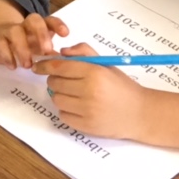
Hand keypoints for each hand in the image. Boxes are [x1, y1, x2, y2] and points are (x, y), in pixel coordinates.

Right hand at [0, 0, 68, 68]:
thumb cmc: (22, 44)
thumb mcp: (36, 48)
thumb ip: (49, 53)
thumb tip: (65, 62)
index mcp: (38, 26)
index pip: (49, 20)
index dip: (57, 25)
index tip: (66, 34)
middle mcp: (24, 25)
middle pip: (33, 20)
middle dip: (41, 33)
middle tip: (46, 51)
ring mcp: (9, 30)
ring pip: (15, 31)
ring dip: (23, 48)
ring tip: (27, 65)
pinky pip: (0, 44)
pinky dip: (7, 55)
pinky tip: (12, 66)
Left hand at [34, 42, 149, 139]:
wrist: (140, 114)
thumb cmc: (122, 86)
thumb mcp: (106, 64)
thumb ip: (84, 52)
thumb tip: (61, 52)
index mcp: (94, 73)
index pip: (59, 66)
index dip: (45, 65)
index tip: (38, 66)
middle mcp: (89, 91)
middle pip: (54, 83)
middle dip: (55, 80)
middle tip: (65, 81)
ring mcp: (87, 111)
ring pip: (56, 99)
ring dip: (60, 95)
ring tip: (73, 94)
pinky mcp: (86, 126)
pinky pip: (63, 116)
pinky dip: (66, 111)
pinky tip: (78, 107)